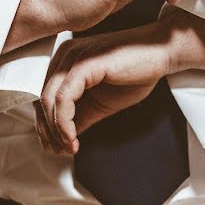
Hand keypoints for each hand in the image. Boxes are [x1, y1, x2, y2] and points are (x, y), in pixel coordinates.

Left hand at [35, 19, 181, 154]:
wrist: (161, 53)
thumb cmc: (137, 72)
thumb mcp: (102, 103)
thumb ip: (81, 116)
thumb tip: (63, 138)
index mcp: (67, 60)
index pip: (45, 96)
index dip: (47, 125)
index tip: (57, 146)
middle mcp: (65, 55)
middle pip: (43, 99)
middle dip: (48, 130)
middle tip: (61, 151)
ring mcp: (73, 57)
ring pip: (49, 100)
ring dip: (55, 130)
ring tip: (69, 146)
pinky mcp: (84, 63)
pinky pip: (64, 98)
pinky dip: (64, 122)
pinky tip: (73, 137)